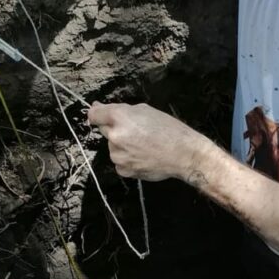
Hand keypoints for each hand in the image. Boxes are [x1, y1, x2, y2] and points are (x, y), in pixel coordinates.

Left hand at [88, 101, 206, 181]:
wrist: (184, 155)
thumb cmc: (169, 130)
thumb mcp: (146, 111)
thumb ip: (123, 110)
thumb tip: (101, 108)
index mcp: (119, 117)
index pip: (94, 114)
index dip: (97, 113)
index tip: (100, 114)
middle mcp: (115, 136)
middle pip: (105, 130)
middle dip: (116, 129)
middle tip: (136, 131)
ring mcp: (117, 155)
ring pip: (113, 147)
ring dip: (123, 145)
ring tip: (144, 146)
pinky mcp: (122, 170)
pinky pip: (120, 161)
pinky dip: (128, 159)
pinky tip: (143, 157)